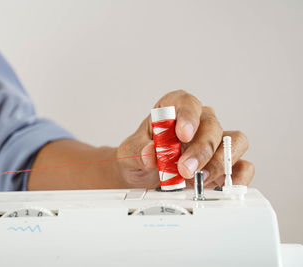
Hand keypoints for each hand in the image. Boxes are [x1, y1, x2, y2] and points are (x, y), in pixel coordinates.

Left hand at [117, 90, 254, 188]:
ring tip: (198, 180)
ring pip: (233, 142)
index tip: (182, 134)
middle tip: (185, 169)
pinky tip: (221, 186)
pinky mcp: (225, 164)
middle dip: (200, 149)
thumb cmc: (139, 156)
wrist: (142, 176)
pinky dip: (236, 176)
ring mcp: (214, 142)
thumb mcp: (129, 152)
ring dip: (218, 162)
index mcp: (174, 109)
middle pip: (211, 126)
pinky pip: (242, 165)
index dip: (187, 115)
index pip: (187, 103)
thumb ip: (138, 150)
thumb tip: (150, 152)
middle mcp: (198, 122)